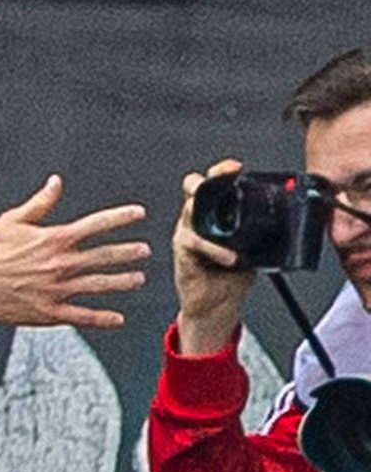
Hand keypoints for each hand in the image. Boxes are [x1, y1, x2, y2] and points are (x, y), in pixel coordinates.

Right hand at [0, 175, 149, 331]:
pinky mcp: (47, 312)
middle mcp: (59, 263)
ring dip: (122, 282)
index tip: (139, 213)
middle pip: (105, 256)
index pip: (97, 224)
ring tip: (137, 279)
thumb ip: (40, 204)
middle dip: (128, 252)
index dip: (121, 216)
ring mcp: (55, 290)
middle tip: (144, 251)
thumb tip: (56, 182)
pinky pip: (82, 316)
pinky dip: (102, 318)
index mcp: (52, 238)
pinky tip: (117, 318)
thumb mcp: (11, 221)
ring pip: (99, 285)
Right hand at [171, 163, 256, 355]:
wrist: (217, 304)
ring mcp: (187, 234)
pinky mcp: (183, 253)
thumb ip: (261, 229)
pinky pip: (194, 242)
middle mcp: (197, 219)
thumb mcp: (254, 245)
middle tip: (224, 179)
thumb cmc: (232, 274)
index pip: (212, 184)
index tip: (236, 167)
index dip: (221, 172)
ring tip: (228, 222)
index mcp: (214, 214)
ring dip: (208, 212)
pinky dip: (214, 249)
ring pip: (189, 211)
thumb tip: (288, 217)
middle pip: (192, 188)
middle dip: (206, 180)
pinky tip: (230, 257)